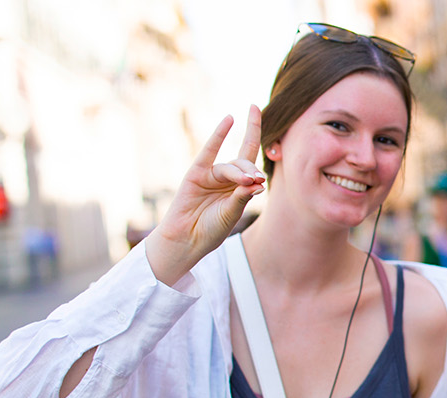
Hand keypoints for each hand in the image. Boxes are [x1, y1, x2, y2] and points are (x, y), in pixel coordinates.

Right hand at [146, 106, 267, 283]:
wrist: (187, 239)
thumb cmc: (212, 229)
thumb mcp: (232, 212)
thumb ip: (243, 196)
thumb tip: (258, 181)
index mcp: (239, 185)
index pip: (251, 156)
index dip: (255, 133)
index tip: (257, 110)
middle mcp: (226, 177)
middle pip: (244, 164)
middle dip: (251, 171)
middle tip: (255, 180)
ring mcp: (211, 174)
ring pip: (231, 167)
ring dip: (239, 173)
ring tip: (245, 182)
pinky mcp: (196, 174)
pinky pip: (209, 151)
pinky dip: (219, 135)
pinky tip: (229, 120)